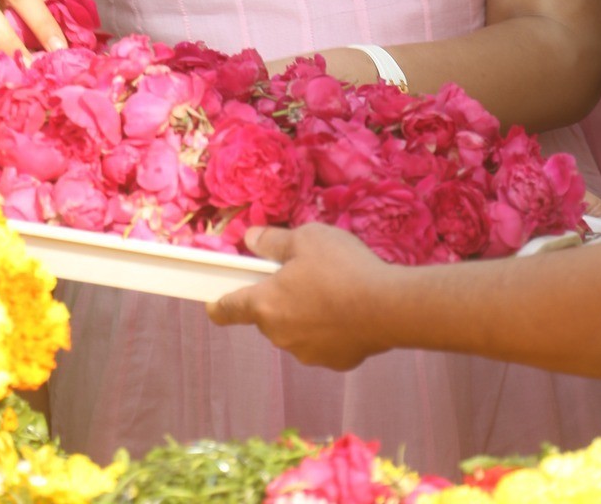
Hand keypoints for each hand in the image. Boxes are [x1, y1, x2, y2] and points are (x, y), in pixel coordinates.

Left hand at [207, 223, 396, 368]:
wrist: (388, 306)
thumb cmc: (342, 267)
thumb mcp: (305, 238)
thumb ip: (272, 241)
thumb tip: (250, 238)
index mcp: (265, 304)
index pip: (229, 308)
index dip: (218, 304)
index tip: (212, 304)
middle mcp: (279, 334)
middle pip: (267, 316)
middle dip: (278, 299)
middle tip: (301, 275)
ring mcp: (306, 352)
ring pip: (295, 330)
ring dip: (304, 314)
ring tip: (331, 290)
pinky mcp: (334, 362)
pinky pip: (322, 342)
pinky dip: (328, 329)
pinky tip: (348, 310)